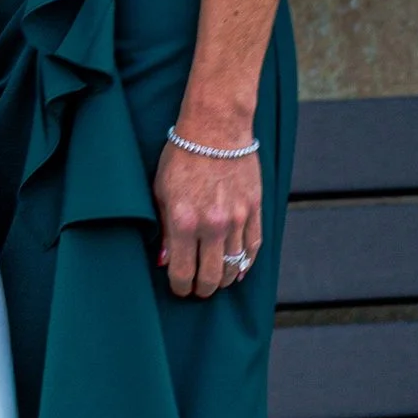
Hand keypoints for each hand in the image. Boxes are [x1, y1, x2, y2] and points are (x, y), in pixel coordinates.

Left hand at [154, 127, 261, 299]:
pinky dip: (246, 263)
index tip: (179, 288)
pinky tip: (239, 269)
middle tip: (198, 289)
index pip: (183, 272)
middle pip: (212, 277)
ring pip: (235, 267)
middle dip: (203, 288)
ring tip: (217, 279)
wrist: (215, 128)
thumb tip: (166, 261)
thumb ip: (165, 229)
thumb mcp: (162, 191)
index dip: (180, 287)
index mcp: (184, 222)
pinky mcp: (255, 210)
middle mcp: (212, 225)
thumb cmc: (182, 156)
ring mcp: (237, 219)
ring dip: (225, 279)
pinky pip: (253, 247)